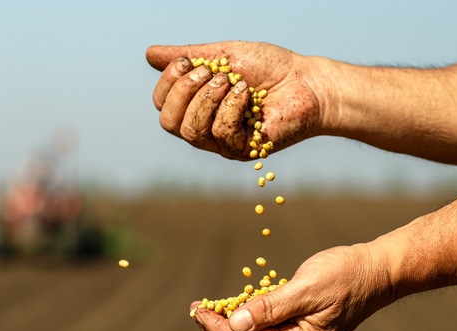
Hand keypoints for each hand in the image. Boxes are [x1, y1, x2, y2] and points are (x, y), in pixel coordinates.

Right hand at [146, 41, 323, 159]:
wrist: (307, 82)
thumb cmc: (271, 68)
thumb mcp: (224, 55)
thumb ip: (189, 56)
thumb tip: (150, 54)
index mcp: (197, 105)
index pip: (162, 104)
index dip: (168, 82)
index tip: (189, 62)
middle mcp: (205, 127)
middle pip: (168, 122)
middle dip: (183, 92)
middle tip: (211, 73)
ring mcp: (222, 142)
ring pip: (190, 131)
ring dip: (207, 99)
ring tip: (232, 82)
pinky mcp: (242, 150)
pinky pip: (220, 133)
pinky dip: (230, 108)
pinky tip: (247, 95)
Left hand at [190, 244, 392, 330]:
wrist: (377, 270)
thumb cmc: (346, 275)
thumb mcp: (307, 288)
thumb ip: (271, 307)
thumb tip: (235, 325)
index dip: (218, 330)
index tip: (197, 312)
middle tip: (195, 311)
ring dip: (228, 329)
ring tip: (206, 311)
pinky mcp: (300, 328)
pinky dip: (245, 322)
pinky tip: (232, 308)